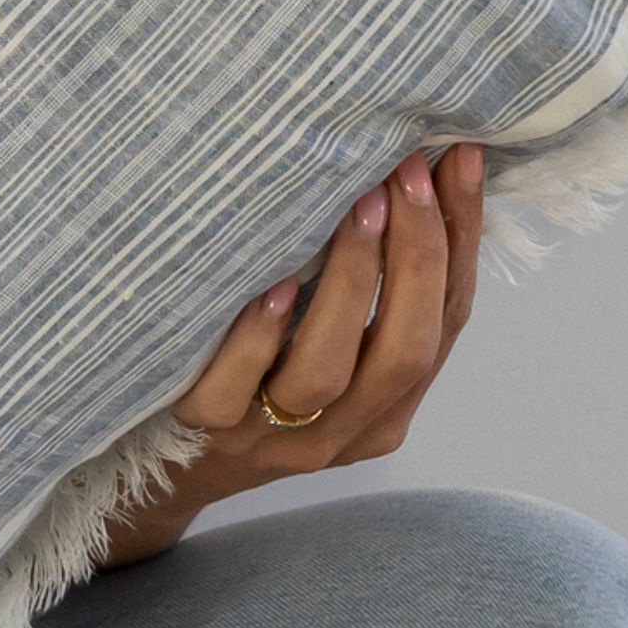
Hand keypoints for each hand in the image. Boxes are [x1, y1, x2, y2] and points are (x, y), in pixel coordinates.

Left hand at [93, 141, 487, 569]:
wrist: (166, 468)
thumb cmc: (257, 379)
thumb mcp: (325, 345)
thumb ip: (368, 295)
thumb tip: (412, 180)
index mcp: (387, 408)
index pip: (446, 322)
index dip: (461, 239)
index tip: (462, 159)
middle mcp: (341, 430)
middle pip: (406, 351)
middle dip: (419, 255)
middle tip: (410, 170)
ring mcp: (271, 436)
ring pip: (328, 373)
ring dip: (352, 283)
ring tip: (360, 205)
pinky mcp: (205, 433)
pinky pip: (233, 390)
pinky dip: (259, 336)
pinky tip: (273, 285)